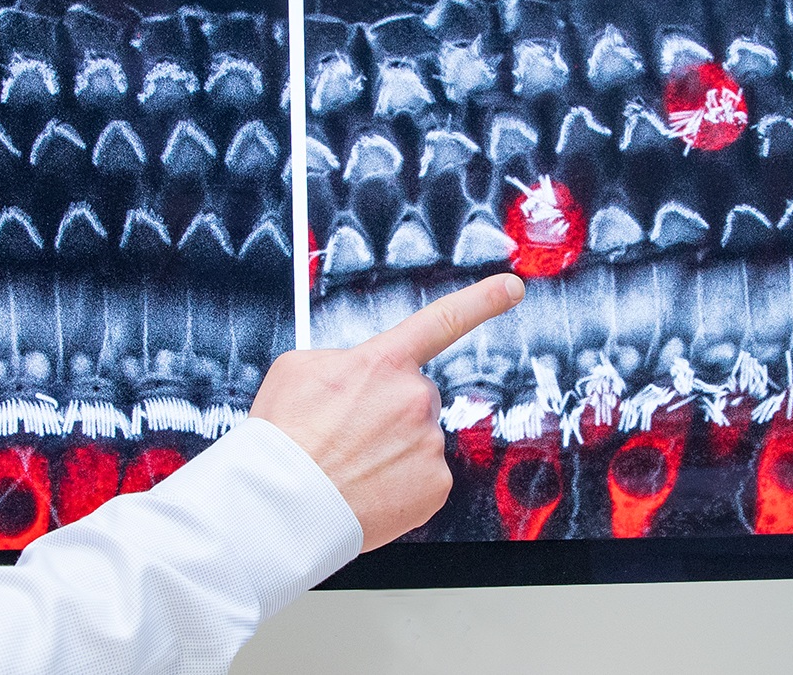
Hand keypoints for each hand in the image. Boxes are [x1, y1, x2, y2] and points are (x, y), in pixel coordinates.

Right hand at [249, 273, 525, 550]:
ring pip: (419, 438)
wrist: (282, 504)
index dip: (482, 300)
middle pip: (416, 395)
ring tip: (352, 464)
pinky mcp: (435, 485)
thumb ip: (340, 360)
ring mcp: (428, 442)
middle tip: (351, 434)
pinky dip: (401, 483)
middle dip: (390, 411)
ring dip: (393, 449)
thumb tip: (355, 370)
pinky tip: (370, 486)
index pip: (443, 320)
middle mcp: (414, 398)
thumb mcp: (297, 369)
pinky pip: (425, 477)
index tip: (511, 287)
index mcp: (383, 362)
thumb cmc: (283, 438)